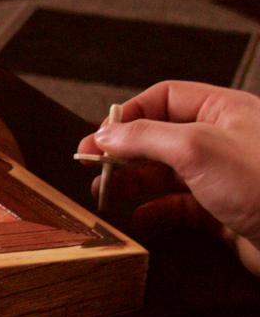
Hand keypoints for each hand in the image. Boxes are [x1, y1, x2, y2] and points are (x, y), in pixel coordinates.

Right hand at [77, 81, 259, 275]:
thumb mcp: (196, 147)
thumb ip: (144, 136)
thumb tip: (105, 133)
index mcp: (224, 111)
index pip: (165, 98)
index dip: (129, 114)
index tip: (100, 136)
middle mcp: (224, 141)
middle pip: (159, 136)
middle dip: (123, 151)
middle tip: (91, 166)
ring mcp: (224, 178)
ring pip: (165, 173)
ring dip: (132, 182)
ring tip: (105, 194)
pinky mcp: (225, 213)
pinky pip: (179, 208)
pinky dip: (154, 212)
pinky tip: (140, 218)